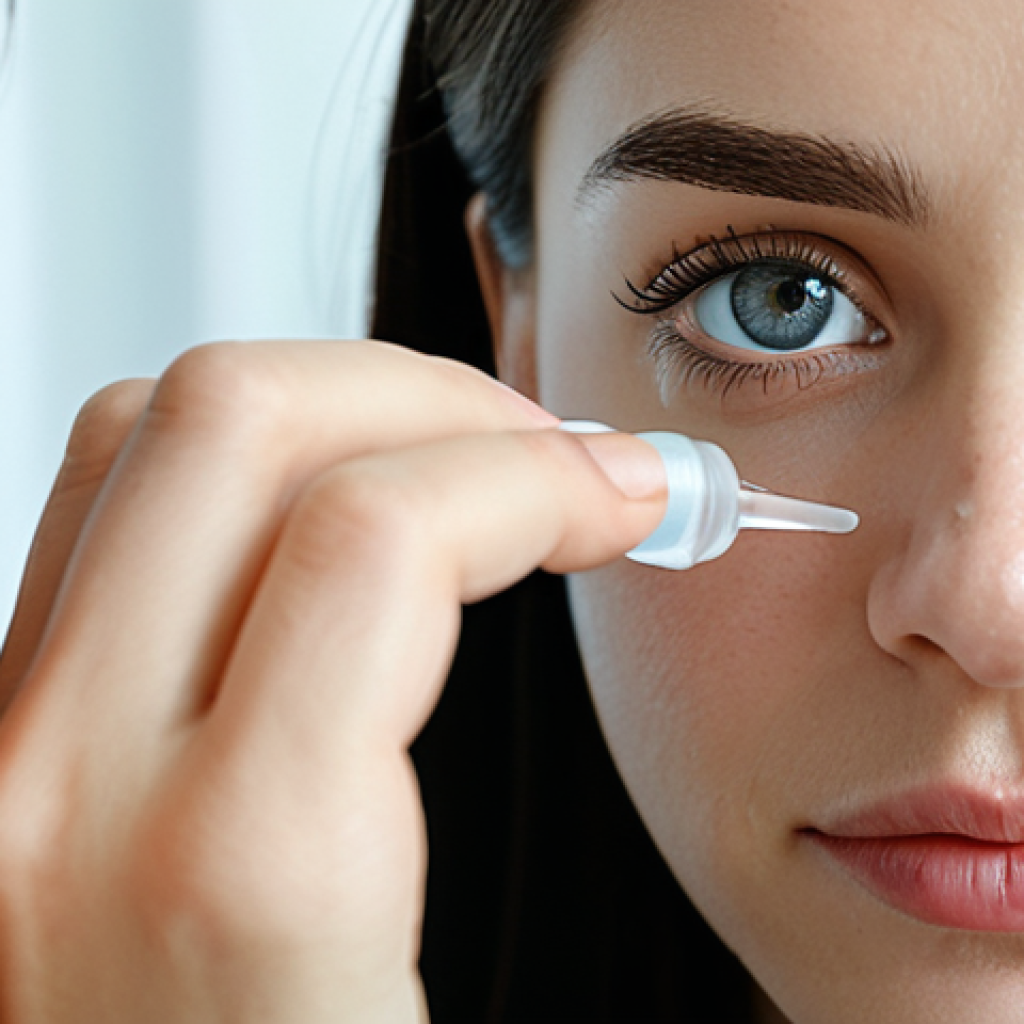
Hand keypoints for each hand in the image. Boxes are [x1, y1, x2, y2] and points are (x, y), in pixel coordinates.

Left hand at [0, 340, 665, 1022]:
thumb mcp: (452, 1014)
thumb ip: (541, 845)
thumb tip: (699, 685)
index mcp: (233, 882)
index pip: (377, 534)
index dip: (543, 476)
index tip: (633, 495)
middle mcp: (68, 783)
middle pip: (238, 418)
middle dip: (437, 394)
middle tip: (548, 455)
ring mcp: (8, 744)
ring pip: (151, 428)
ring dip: (338, 403)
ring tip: (454, 462)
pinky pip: (106, 504)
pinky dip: (244, 461)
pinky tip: (334, 517)